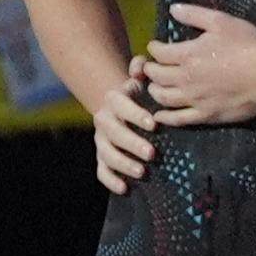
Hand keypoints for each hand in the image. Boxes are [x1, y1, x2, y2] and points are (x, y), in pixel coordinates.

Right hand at [91, 70, 158, 193]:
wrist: (121, 108)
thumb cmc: (140, 94)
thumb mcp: (141, 80)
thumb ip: (141, 69)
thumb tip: (142, 67)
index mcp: (114, 100)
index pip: (120, 105)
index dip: (135, 114)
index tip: (154, 124)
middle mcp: (103, 120)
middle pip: (113, 133)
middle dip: (132, 144)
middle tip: (152, 154)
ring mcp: (101, 140)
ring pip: (107, 154)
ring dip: (123, 164)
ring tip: (142, 172)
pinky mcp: (101, 157)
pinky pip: (101, 171)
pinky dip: (110, 181)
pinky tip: (125, 189)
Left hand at [142, 5, 255, 124]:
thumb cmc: (247, 46)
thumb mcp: (222, 22)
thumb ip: (195, 15)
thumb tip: (173, 9)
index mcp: (187, 55)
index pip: (159, 53)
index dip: (153, 48)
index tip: (154, 46)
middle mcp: (185, 78)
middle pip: (156, 76)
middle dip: (149, 70)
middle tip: (150, 67)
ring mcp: (194, 99)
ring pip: (163, 97)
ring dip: (154, 91)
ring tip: (154, 87)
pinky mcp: (205, 115)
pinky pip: (178, 119)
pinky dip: (165, 118)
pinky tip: (159, 116)